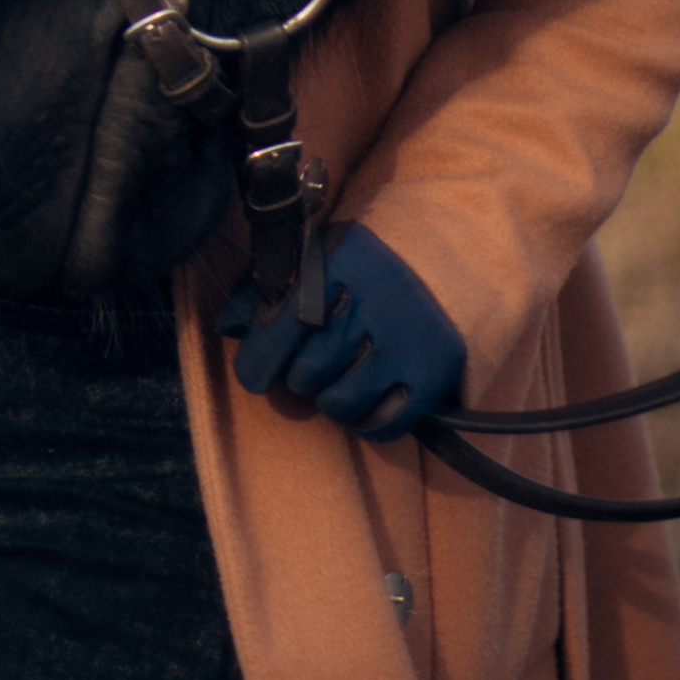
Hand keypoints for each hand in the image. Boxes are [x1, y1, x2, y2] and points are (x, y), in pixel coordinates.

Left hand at [219, 223, 465, 438]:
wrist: (449, 265)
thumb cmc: (363, 268)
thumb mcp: (319, 255)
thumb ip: (275, 286)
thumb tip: (231, 327)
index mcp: (343, 262)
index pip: (285, 325)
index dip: (259, 358)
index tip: (253, 375)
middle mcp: (378, 300)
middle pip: (309, 371)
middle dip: (299, 377)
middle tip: (308, 368)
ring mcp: (409, 341)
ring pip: (341, 404)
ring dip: (330, 401)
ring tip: (337, 383)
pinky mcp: (435, 376)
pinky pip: (384, 425)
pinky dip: (366, 423)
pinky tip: (365, 402)